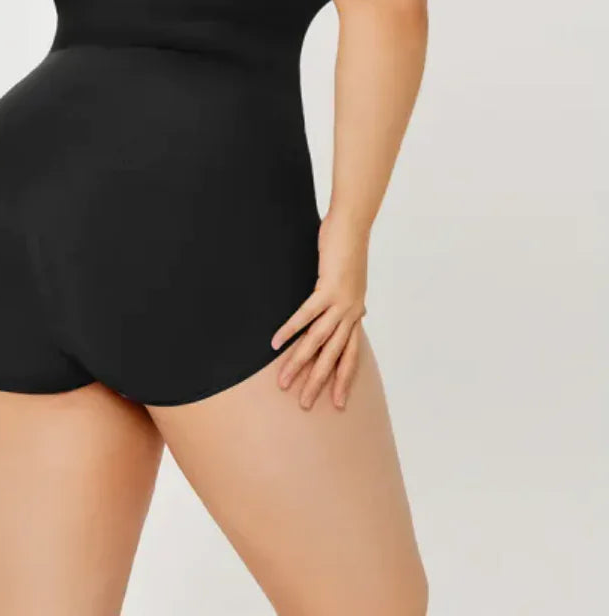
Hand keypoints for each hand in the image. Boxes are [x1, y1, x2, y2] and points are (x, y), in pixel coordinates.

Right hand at [269, 213, 368, 409]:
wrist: (353, 226)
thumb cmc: (347, 248)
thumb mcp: (350, 279)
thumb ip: (348, 298)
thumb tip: (353, 308)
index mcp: (356, 313)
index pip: (351, 355)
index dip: (344, 380)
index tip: (338, 403)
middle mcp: (351, 312)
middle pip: (334, 356)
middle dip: (319, 382)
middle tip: (304, 405)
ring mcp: (341, 302)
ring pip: (318, 341)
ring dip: (299, 362)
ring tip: (283, 380)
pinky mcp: (328, 288)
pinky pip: (306, 315)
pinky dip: (290, 329)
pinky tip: (275, 342)